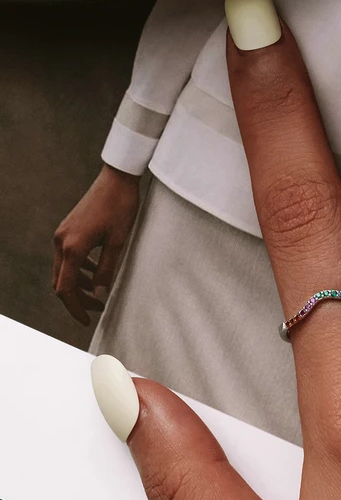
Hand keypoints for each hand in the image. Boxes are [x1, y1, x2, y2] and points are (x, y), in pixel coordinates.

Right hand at [53, 164, 138, 324]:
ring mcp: (63, 234)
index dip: (75, 308)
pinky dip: (79, 269)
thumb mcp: (118, 242)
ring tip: (99, 294)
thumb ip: (107, 270)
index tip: (87, 321)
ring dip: (79, 285)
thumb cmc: (121, 207)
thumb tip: (100, 294)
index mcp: (72, 248)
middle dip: (77, 299)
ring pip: (64, 269)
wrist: (117, 179)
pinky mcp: (69, 229)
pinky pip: (68, 257)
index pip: (66, 288)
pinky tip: (95, 273)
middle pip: (61, 281)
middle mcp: (62, 241)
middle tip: (97, 310)